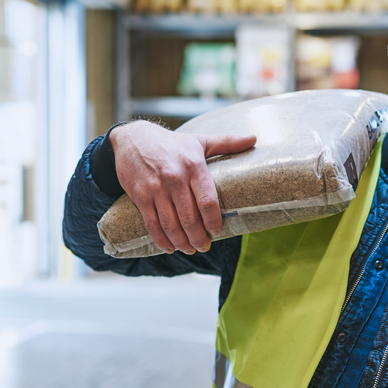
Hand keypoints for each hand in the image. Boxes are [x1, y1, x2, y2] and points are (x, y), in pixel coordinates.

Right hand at [109, 120, 255, 254]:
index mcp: (193, 166)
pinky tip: (170, 247)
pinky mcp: (140, 195)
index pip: (207, 200)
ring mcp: (156, 188)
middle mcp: (174, 178)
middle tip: (204, 247)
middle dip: (199, 238)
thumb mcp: (199, 140)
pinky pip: (152, 224)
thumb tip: (254, 139)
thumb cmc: (171, 143)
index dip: (214, 221)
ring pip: (171, 225)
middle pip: (190, 218)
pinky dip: (161, 240)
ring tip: (190, 249)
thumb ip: (227, 143)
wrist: (133, 138)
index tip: (217, 231)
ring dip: (182, 243)